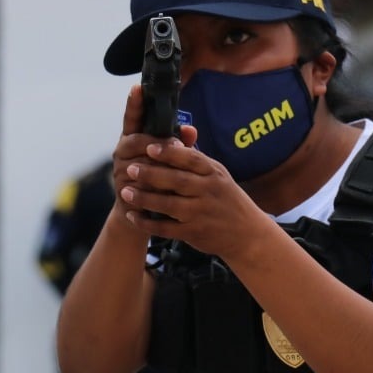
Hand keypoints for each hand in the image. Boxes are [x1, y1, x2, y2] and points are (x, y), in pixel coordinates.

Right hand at [109, 85, 199, 234]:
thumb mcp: (171, 158)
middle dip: (155, 142)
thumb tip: (191, 129)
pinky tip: (167, 191)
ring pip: (138, 163)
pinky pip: (139, 186)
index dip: (134, 103)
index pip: (132, 117)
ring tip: (176, 170)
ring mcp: (120, 171)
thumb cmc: (161, 178)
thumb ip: (179, 143)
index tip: (138, 87)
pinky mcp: (123, 191)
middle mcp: (123, 152)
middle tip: (177, 144)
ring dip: (158, 166)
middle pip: (135, 140)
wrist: (144, 213)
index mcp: (134, 138)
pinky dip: (154, 188)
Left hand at [118, 121, 269, 260]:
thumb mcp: (219, 176)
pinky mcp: (194, 232)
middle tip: (130, 169)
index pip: (190, 159)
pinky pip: (166, 228)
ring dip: (144, 199)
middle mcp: (208, 191)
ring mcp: (201, 213)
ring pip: (168, 205)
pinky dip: (147, 223)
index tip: (149, 148)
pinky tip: (133, 216)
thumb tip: (174, 139)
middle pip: (176, 181)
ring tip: (125, 192)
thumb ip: (196, 160)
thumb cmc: (227, 199)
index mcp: (213, 173)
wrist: (247, 234)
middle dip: (151, 175)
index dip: (168, 153)